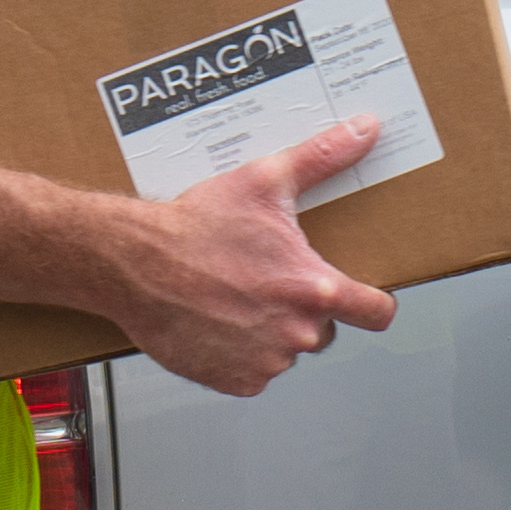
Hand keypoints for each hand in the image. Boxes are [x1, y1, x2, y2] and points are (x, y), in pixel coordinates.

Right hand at [102, 118, 401, 394]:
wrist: (134, 262)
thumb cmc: (197, 225)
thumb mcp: (265, 180)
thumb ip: (323, 157)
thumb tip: (365, 128)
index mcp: (315, 289)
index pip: (377, 313)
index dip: (373, 305)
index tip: (363, 299)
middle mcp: (297, 333)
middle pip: (324, 330)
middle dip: (302, 310)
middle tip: (266, 283)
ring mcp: (266, 362)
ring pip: (286, 351)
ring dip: (270, 333)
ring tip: (235, 299)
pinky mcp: (235, 381)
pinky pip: (253, 373)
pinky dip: (239, 356)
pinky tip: (217, 323)